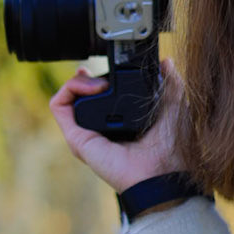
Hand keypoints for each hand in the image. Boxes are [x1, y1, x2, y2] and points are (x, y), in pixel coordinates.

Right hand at [49, 55, 187, 194]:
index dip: (96, 80)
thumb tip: (166, 62)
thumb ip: (171, 83)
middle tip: (99, 76)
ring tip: (100, 84)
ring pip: (67, 98)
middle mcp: (99, 130)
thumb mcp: (174, 106)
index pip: (98, 98)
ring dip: (78, 82)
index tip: (103, 68)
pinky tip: (92, 87)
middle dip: (84, 79)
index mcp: (119, 124)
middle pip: (80, 97)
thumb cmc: (171, 147)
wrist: (162, 171)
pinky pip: (58, 106)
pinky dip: (69, 89)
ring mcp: (85, 134)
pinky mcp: (76, 138)